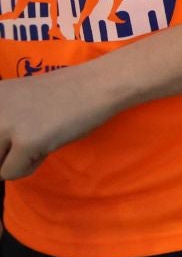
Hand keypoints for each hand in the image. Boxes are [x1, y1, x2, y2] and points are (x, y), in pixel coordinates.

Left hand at [0, 66, 118, 178]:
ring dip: (16, 159)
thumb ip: (1, 118)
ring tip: (40, 138)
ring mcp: (7, 124)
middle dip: (7, 150)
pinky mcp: (26, 142)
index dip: (3, 141)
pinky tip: (48, 144)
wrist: (98, 84)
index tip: (19, 133)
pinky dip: (30, 166)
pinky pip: (11, 173)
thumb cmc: (64, 92)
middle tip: (33, 132)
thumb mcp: (18, 100)